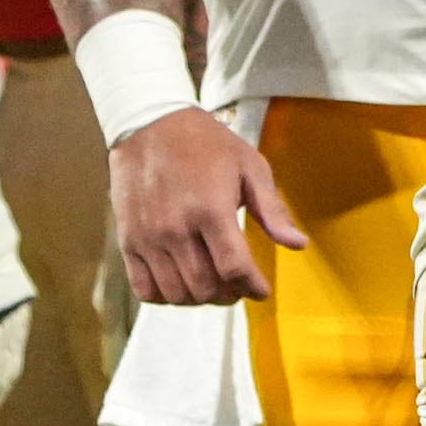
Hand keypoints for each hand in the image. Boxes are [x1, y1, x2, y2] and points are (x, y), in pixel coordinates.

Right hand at [110, 107, 306, 304]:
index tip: (261, 291)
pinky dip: (166, 297)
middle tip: (239, 286)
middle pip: (205, 286)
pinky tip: (182, 284)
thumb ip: (272, 210)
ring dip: (200, 298)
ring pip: (176, 293)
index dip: (252, 286)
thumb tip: (297, 244)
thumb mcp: (250, 166)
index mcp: (211, 209)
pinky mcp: (128, 242)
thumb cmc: (207, 144)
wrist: (151, 126)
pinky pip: (145, 289)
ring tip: (215, 285)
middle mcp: (176, 229)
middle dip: (229, 294)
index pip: (234, 267)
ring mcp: (148, 239)